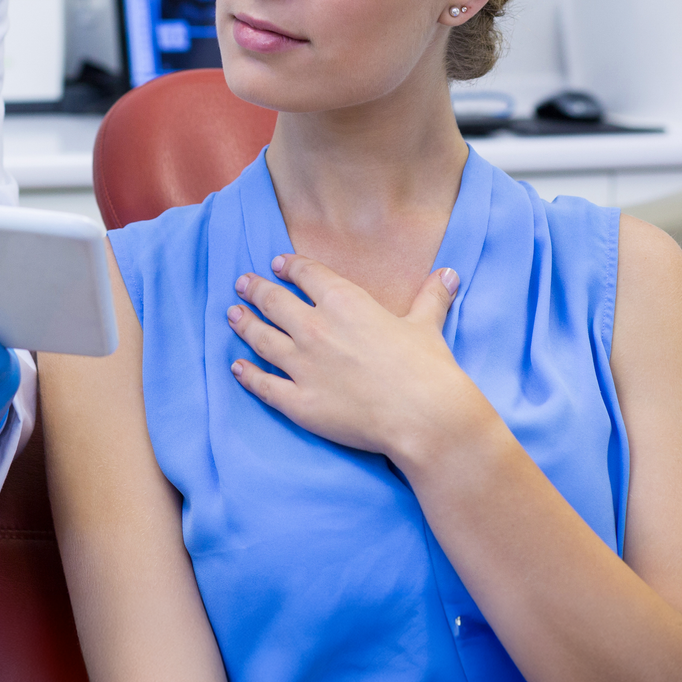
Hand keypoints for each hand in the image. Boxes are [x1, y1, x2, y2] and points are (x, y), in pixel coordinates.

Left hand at [227, 255, 485, 467]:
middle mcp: (315, 328)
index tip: (277, 263)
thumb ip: (431, 297)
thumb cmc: (428, 369)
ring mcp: (302, 365)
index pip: (306, 274)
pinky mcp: (298, 401)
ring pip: (261, 338)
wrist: (425, 418)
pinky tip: (237, 367)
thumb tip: (449, 273)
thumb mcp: (426, 325)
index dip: (289, 266)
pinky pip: (263, 384)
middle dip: (255, 290)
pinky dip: (246, 374)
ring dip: (244, 324)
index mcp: (344, 302)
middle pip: (273, 301)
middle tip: (242, 284)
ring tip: (232, 315)